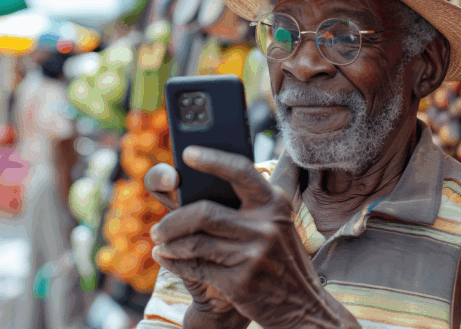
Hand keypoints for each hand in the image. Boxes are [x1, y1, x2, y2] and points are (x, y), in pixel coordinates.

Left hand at [149, 146, 358, 328]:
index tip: (187, 153)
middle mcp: (266, 225)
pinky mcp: (242, 281)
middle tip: (158, 228)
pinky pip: (196, 268)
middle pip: (203, 212)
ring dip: (170, 244)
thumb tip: (199, 185)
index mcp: (274, 203)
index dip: (212, 159)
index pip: (240, 171)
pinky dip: (175, 263)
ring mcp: (254, 254)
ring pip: (195, 242)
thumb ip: (249, 204)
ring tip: (161, 244)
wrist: (303, 306)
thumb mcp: (276, 225)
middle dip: (172, 220)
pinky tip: (167, 259)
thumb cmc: (279, 259)